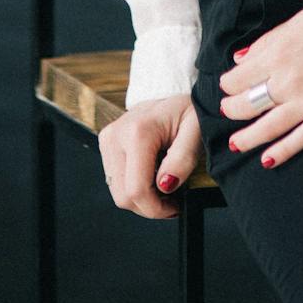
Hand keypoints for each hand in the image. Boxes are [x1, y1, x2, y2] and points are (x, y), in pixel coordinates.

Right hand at [99, 93, 203, 218]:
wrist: (172, 93)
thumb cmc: (187, 111)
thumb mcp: (195, 131)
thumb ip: (182, 159)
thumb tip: (165, 185)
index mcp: (138, 132)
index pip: (137, 190)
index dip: (156, 208)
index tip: (175, 207)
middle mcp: (116, 135)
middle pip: (124, 197)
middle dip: (149, 206)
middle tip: (171, 199)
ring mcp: (108, 140)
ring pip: (118, 193)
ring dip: (142, 198)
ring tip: (163, 184)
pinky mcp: (106, 144)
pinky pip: (116, 181)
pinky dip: (134, 187)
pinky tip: (151, 176)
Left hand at [218, 0, 302, 168]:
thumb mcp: (298, 20)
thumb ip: (268, 41)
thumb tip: (241, 59)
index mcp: (278, 53)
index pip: (239, 78)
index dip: (229, 84)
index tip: (228, 85)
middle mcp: (288, 81)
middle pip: (248, 104)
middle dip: (232, 110)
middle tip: (228, 111)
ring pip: (267, 128)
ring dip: (247, 138)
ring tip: (236, 143)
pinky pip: (300, 139)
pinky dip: (281, 151)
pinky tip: (267, 159)